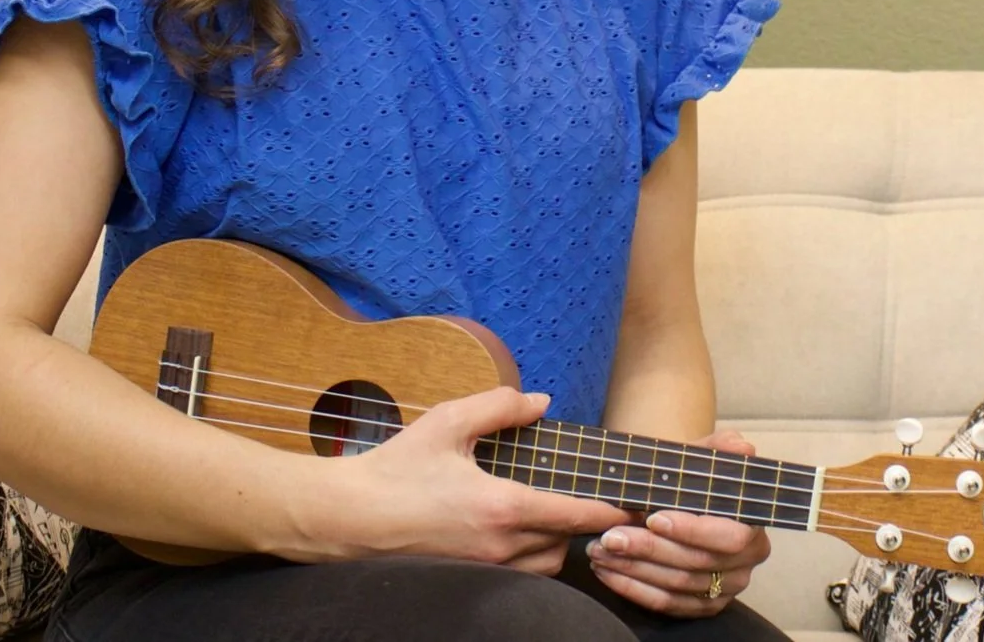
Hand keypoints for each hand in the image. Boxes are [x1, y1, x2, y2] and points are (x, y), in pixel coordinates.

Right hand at [327, 387, 631, 575]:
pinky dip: (531, 556)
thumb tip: (539, 403)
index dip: (609, 510)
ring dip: (556, 541)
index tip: (633, 503)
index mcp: (500, 507)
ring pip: (544, 565)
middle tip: (592, 498)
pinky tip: (520, 530)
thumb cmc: (398, 468)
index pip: (573, 514)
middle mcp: (499, 547)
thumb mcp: (448, 422)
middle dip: (583, 523)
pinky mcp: (469, 581)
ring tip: (554, 512)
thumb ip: (498, 407)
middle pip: (565, 543)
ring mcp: (484, 570)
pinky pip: (518, 575)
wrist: (351, 518)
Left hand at [584, 430, 770, 615]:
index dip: (691, 531)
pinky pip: (667, 604)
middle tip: (610, 537)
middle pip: (695, 564)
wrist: (675, 498)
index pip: (728, 537)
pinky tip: (608, 573)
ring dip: (634, 570)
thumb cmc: (688, 477)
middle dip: (649, 550)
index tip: (653, 518)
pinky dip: (634, 589)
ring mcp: (723, 590)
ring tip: (599, 552)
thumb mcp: (699, 457)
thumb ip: (718, 449)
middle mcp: (744, 564)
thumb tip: (742, 446)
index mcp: (751, 527)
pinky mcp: (701, 606)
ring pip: (677, 586)